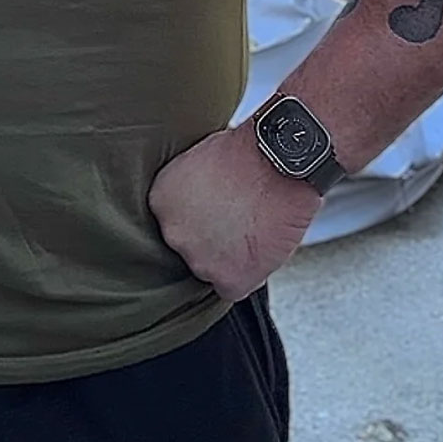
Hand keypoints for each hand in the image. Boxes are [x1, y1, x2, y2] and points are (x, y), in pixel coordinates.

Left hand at [148, 123, 321, 301]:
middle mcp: (172, 232)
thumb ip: (189, 193)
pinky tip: (261, 250)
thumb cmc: (249, 152)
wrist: (281, 161)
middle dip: (212, 239)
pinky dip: (249, 276)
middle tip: (237, 222)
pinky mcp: (227, 277)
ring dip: (230, 258)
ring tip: (253, 230)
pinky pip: (234, 289)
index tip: (216, 213)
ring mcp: (198, 258)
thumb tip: (198, 207)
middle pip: (190, 249)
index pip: (175, 225)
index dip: (201, 220)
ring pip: (212, 269)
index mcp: (161, 200)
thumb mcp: (198, 162)